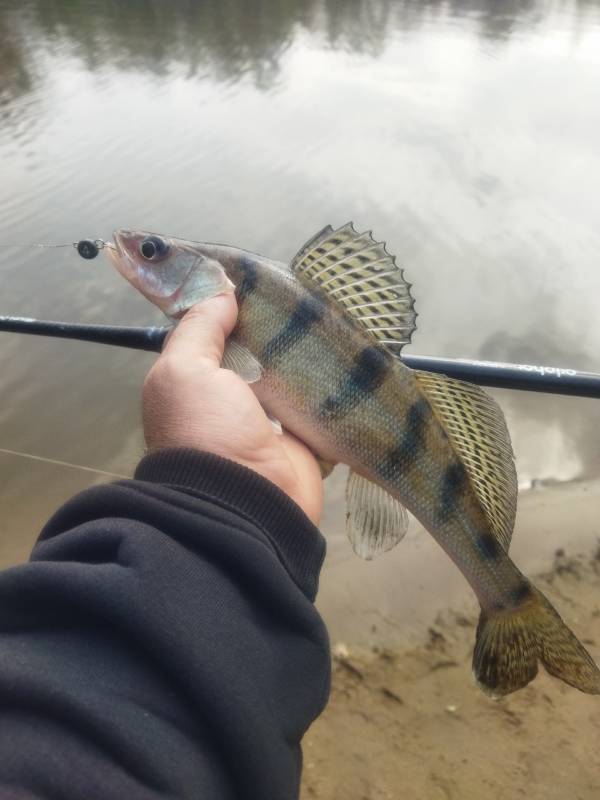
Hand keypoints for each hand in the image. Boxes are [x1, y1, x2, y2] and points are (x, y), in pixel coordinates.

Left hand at [142, 294, 323, 524]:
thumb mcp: (184, 371)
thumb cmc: (206, 432)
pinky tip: (345, 355)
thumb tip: (223, 294)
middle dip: (273, 330)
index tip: (257, 281)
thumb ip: (200, 330)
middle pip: (255, 355)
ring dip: (302, 356)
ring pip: (287, 377)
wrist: (246, 505)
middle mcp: (229, 403)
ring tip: (327, 317)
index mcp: (194, 387)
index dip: (230, 311)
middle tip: (301, 295)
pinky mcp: (305, 440)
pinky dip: (328, 386)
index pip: (213, 338)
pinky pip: (318, 404)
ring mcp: (269, 423)